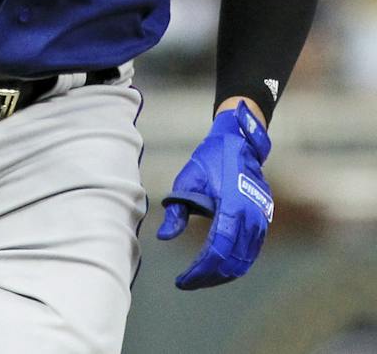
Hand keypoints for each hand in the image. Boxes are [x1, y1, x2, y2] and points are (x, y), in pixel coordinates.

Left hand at [157, 104, 273, 289]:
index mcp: (233, 206)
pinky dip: (234, 264)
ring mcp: (260, 221)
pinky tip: (216, 267)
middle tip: (187, 283)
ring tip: (199, 279)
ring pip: (243, 261)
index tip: (182, 280)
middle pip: (231, 261)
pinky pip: (250, 252)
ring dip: (222, 274)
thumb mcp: (188, 180)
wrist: (239, 144)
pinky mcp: (262, 222)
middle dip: (209, 277)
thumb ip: (177, 210)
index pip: (217, 250)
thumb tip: (163, 236)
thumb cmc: (210, 159)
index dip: (200, 270)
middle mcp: (251, 218)